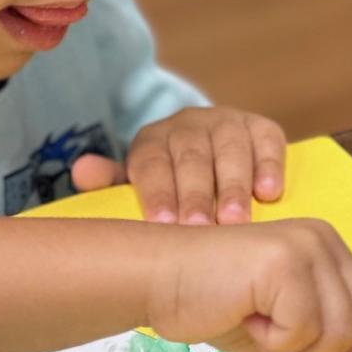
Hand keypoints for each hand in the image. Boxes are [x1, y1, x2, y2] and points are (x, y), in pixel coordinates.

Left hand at [73, 107, 285, 223]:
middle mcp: (188, 125)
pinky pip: (267, 141)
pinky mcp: (260, 127)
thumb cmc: (167, 185)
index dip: (157, 192)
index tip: (164, 225)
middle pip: (191, 157)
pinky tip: (269, 193)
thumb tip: (82, 171)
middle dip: (196, 194)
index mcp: (152, 141)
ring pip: (230, 149)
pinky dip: (270, 165)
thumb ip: (109, 183)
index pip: (151, 163)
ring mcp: (226, 123)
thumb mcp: (136, 185)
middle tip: (201, 229)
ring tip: (236, 221)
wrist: (207, 154)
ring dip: (233, 185)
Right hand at [146, 217, 351, 351]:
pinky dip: (276, 342)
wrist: (155, 279)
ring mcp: (307, 249)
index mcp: (329, 254)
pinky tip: (248, 321)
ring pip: (338, 336)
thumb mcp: (270, 344)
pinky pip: (303, 330)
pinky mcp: (285, 263)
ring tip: (261, 337)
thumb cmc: (206, 300)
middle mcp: (325, 244)